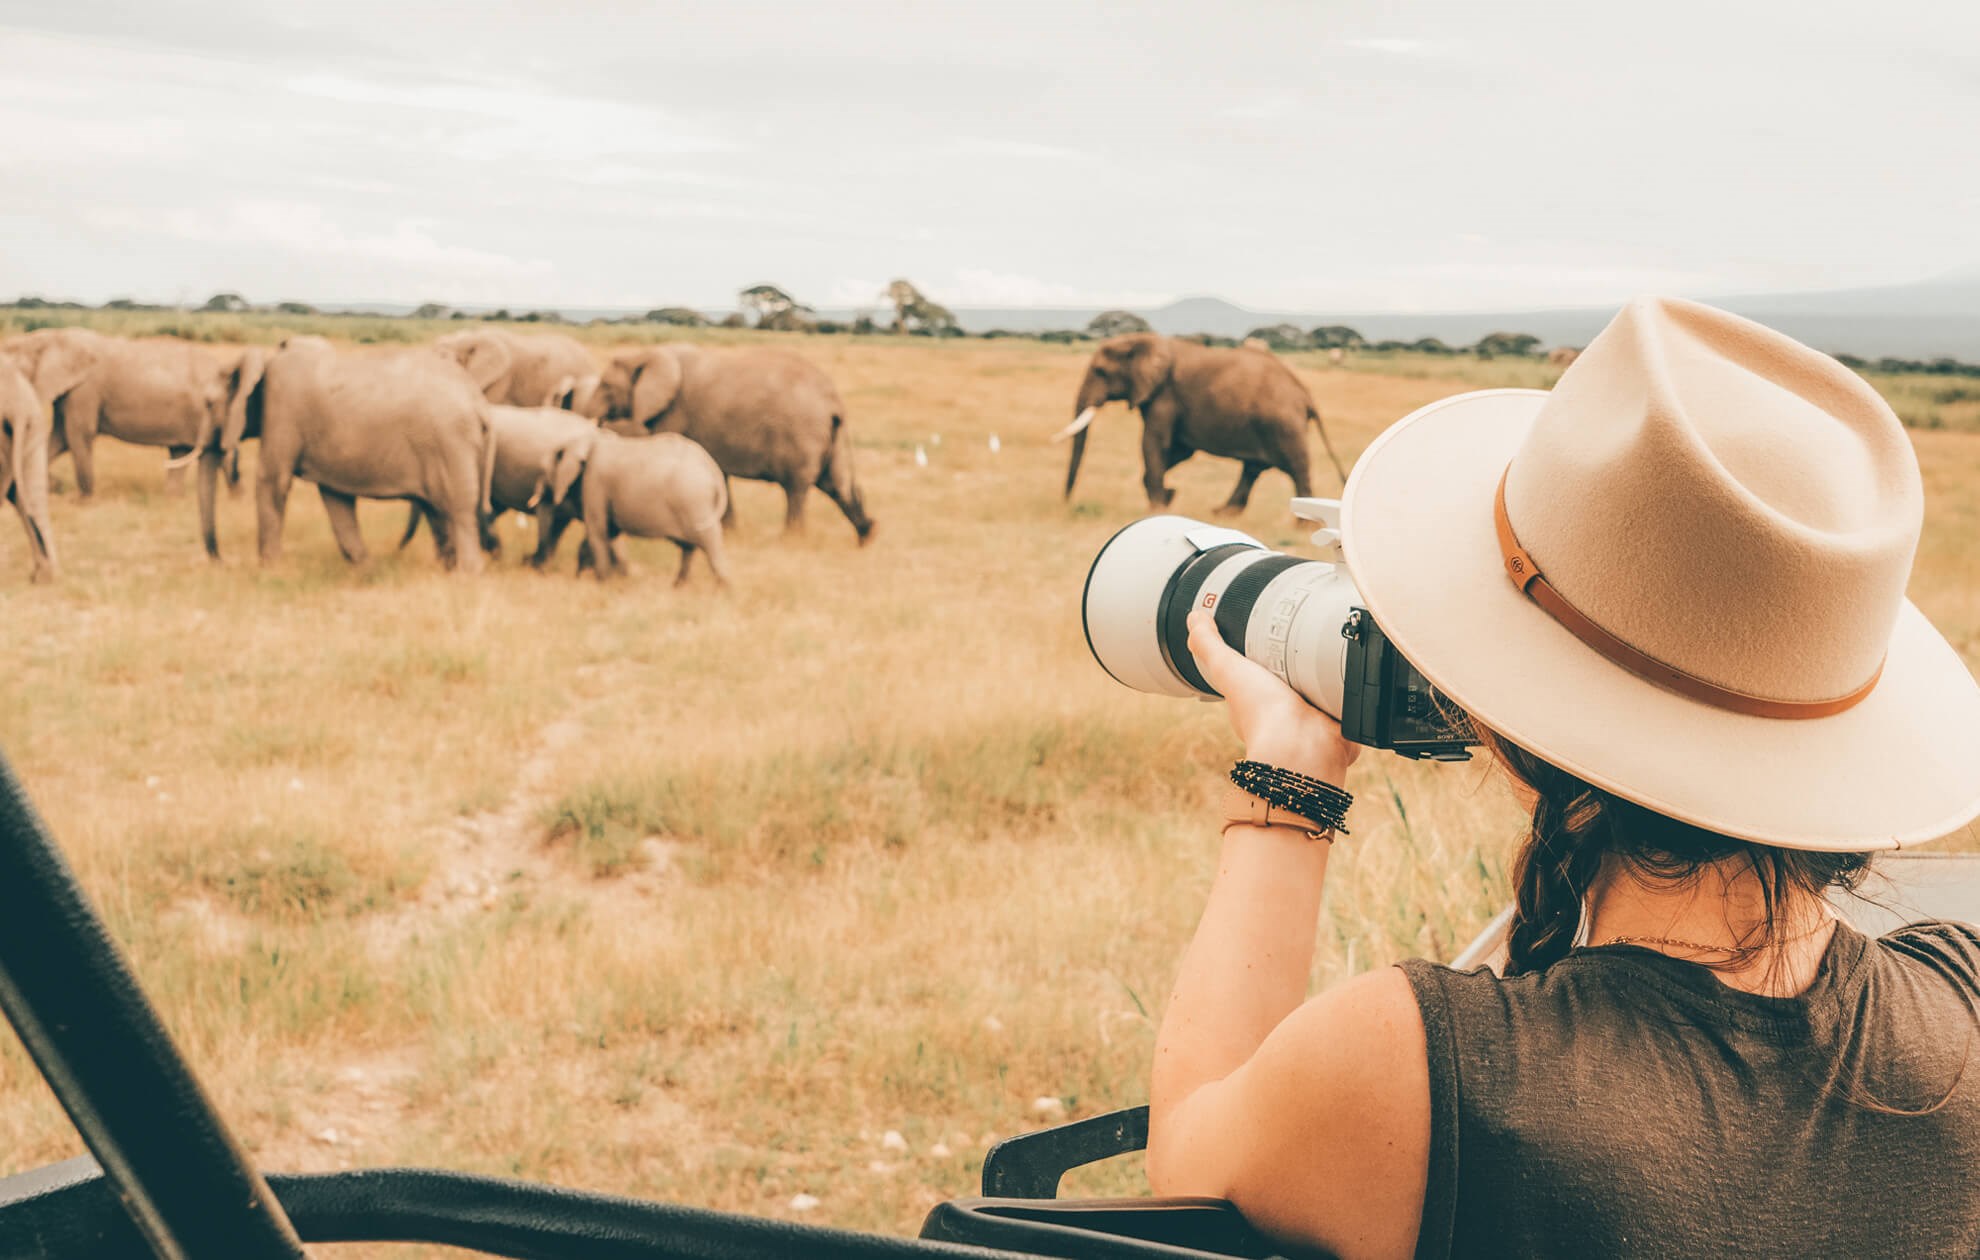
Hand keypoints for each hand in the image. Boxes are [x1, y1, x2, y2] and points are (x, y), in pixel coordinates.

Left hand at [1186, 609, 1359, 784]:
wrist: (1304, 746)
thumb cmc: (1263, 713)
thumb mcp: (1228, 669)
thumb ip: (1209, 645)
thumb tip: (1195, 617)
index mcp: (1258, 701)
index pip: (1260, 673)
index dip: (1266, 654)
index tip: (1275, 632)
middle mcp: (1285, 712)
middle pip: (1295, 677)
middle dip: (1304, 659)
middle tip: (1313, 631)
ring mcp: (1315, 718)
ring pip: (1324, 687)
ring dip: (1331, 672)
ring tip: (1339, 642)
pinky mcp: (1342, 721)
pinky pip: (1351, 700)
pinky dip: (1354, 688)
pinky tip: (1358, 667)